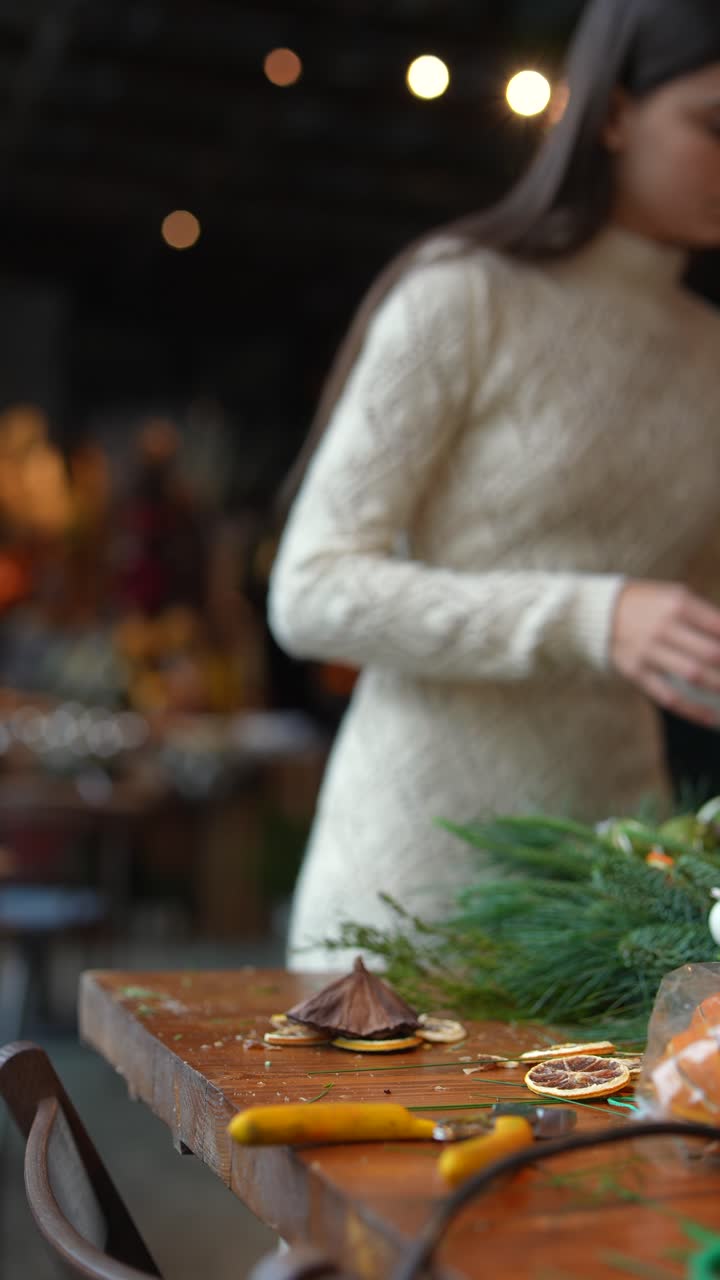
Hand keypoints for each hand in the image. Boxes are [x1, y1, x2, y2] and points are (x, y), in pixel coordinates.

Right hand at [611, 580, 719, 726]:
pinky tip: (712, 719)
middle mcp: (663, 626)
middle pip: (711, 653)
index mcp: (677, 603)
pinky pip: (669, 696)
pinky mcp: (635, 672)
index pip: (719, 627)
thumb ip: (704, 616)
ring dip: (718, 687)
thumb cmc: (647, 605)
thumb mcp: (674, 596)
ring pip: (693, 675)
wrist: (596, 613)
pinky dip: (693, 710)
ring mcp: (648, 650)